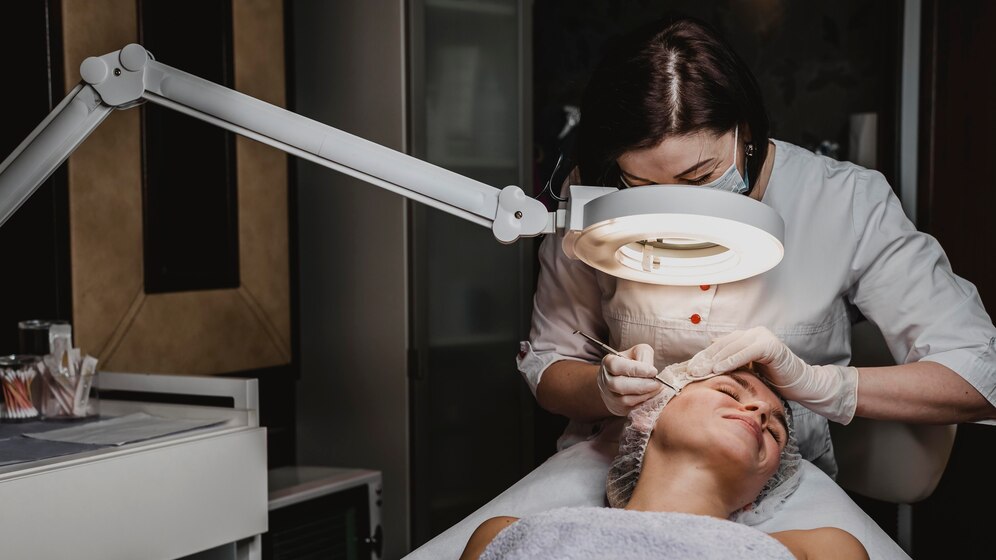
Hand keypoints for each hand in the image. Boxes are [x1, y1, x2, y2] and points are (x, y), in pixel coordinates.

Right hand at [597, 343, 662, 415]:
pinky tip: (652, 395)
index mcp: (608, 362)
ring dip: (644, 395)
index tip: (653, 371)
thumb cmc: (632, 363)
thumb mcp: (638, 352)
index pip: (617, 366)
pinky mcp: (618, 408)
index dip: (636, 369)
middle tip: (657, 383)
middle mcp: (605, 380)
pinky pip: (630, 409)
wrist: (621, 378)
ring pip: (624, 399)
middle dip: (641, 385)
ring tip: (656, 389)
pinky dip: (643, 402)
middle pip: (618, 385)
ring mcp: (610, 395)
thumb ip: (644, 356)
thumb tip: (651, 372)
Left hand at [688, 327, 858, 423]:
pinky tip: (718, 368)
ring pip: (732, 347)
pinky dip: (732, 359)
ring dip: (714, 360)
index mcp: (745, 338)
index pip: (718, 346)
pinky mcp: (771, 345)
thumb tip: (705, 367)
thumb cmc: (773, 382)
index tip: (687, 369)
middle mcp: (752, 334)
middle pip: (722, 345)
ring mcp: (762, 337)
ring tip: (700, 371)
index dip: (702, 357)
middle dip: (704, 358)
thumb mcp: (746, 373)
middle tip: (689, 371)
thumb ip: (730, 366)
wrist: (801, 385)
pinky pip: (747, 352)